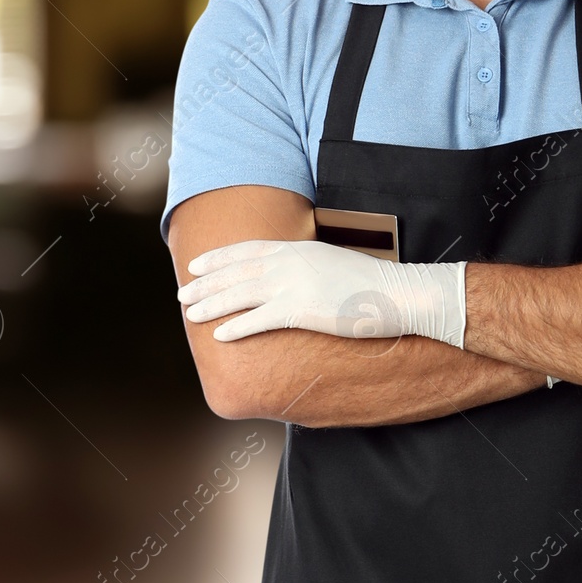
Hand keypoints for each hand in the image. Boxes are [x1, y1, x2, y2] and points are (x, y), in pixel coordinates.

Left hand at [178, 238, 464, 345]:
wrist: (399, 294)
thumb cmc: (372, 284)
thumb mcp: (334, 263)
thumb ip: (309, 266)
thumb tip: (295, 276)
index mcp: (298, 248)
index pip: (248, 249)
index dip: (219, 258)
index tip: (197, 265)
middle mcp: (290, 262)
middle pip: (236, 271)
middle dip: (205, 283)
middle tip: (182, 294)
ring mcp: (294, 285)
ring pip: (240, 293)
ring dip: (211, 304)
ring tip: (190, 314)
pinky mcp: (301, 310)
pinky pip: (258, 319)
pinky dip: (235, 326)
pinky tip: (218, 335)